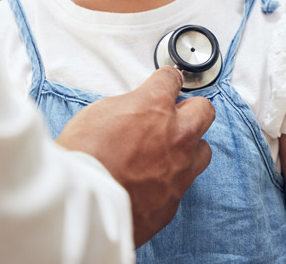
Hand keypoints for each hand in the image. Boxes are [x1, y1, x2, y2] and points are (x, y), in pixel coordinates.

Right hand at [56, 67, 213, 245]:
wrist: (81, 205)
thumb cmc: (83, 158)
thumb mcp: (99, 112)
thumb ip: (128, 107)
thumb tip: (135, 111)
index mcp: (156, 106)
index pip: (172, 79)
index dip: (168, 80)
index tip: (168, 82)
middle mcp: (177, 134)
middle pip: (204, 109)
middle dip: (190, 109)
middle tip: (175, 115)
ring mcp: (180, 168)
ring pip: (203, 149)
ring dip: (189, 147)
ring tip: (169, 151)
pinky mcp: (175, 199)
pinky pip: (184, 182)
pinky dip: (172, 179)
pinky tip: (154, 180)